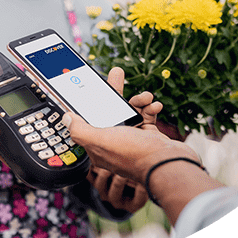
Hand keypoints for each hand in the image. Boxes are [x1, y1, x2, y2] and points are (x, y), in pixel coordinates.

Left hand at [81, 67, 158, 211]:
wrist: (170, 164)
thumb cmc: (136, 155)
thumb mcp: (100, 140)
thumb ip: (80, 129)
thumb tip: (67, 119)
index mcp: (98, 146)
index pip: (87, 122)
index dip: (87, 105)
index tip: (88, 89)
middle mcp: (114, 142)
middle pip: (109, 111)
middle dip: (114, 92)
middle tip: (116, 73)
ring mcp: (131, 138)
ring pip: (129, 110)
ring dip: (138, 100)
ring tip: (145, 97)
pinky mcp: (147, 135)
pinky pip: (146, 115)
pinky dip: (150, 108)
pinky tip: (154, 106)